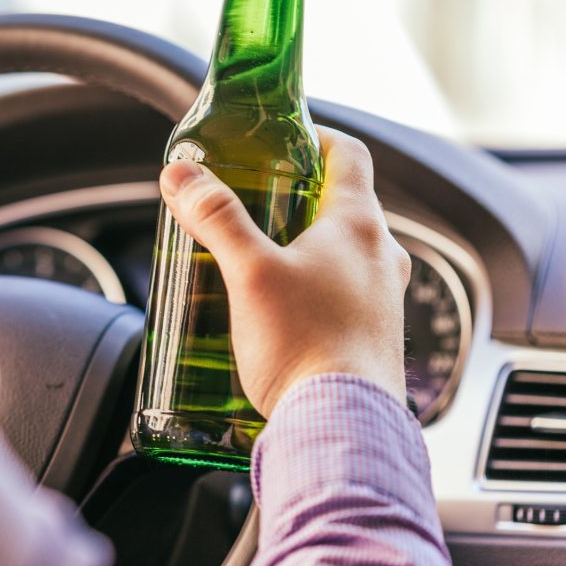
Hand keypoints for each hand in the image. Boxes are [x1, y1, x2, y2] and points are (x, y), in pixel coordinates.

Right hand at [159, 127, 409, 415]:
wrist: (342, 428)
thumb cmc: (306, 347)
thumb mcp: (249, 273)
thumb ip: (216, 219)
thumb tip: (183, 174)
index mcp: (359, 226)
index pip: (348, 153)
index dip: (314, 136)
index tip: (282, 140)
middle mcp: (383, 257)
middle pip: (342, 205)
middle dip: (296, 199)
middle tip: (253, 205)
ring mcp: (383, 299)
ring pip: (344, 254)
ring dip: (305, 247)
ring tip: (258, 262)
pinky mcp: (373, 337)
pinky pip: (346, 295)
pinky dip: (314, 288)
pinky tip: (280, 312)